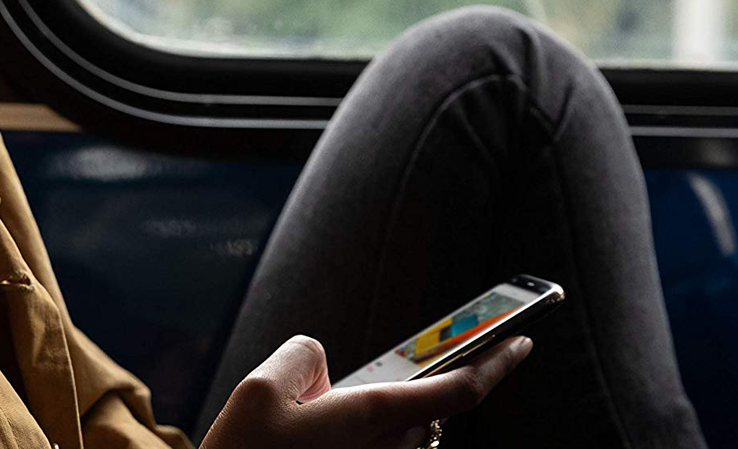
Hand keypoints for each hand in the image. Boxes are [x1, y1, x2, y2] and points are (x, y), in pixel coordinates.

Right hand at [199, 333, 533, 448]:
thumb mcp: (257, 390)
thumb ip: (301, 357)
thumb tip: (321, 367)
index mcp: (368, 420)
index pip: (457, 389)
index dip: (495, 363)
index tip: (521, 341)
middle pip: (423, 412)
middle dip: (406, 390)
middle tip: (365, 386)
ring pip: (397, 437)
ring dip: (373, 422)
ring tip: (308, 426)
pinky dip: (353, 442)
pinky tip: (304, 445)